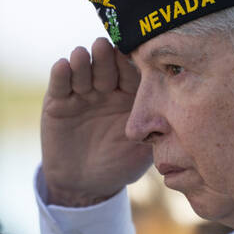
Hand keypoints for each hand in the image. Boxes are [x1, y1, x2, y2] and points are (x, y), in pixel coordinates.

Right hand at [41, 37, 152, 206]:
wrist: (85, 185)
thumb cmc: (119, 166)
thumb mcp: (142, 150)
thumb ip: (154, 129)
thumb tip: (175, 112)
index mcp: (129, 95)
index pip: (130, 72)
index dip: (129, 63)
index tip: (130, 54)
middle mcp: (106, 88)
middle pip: (105, 64)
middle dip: (104, 56)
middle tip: (103, 47)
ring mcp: (81, 92)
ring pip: (81, 68)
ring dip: (82, 61)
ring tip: (82, 56)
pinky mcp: (57, 100)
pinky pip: (59, 82)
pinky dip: (60, 73)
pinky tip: (63, 67)